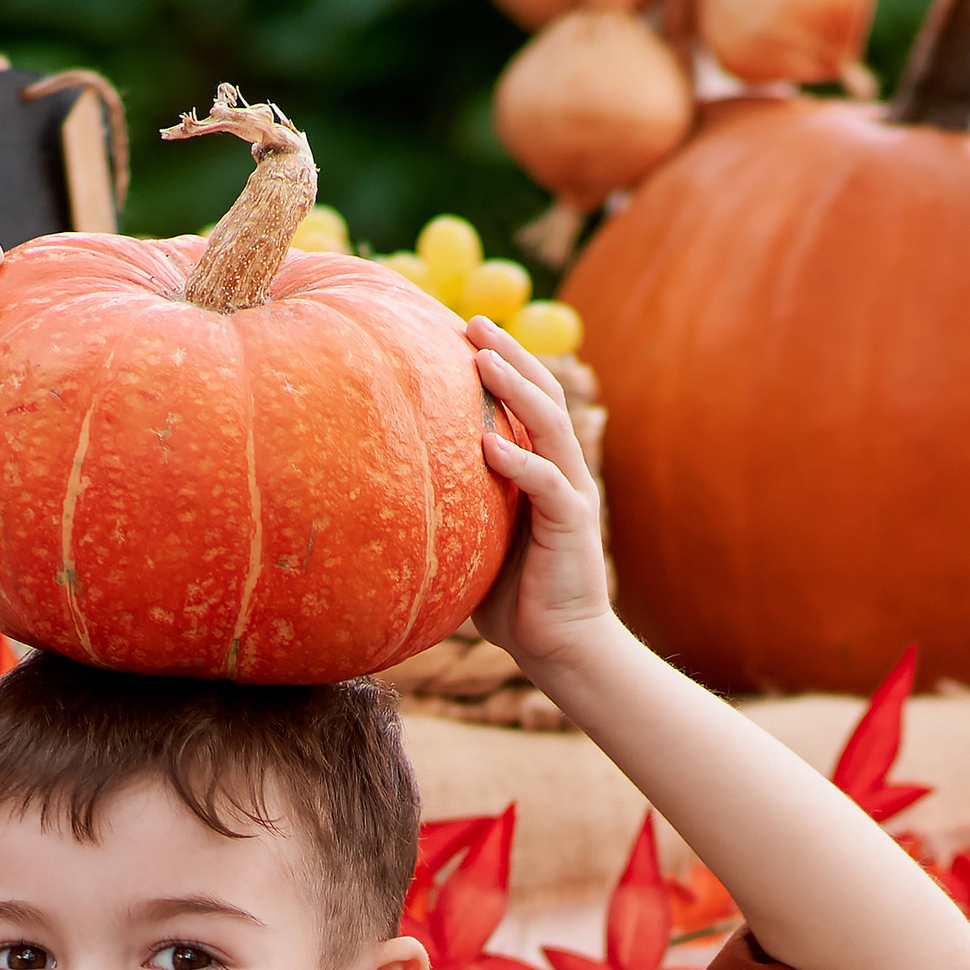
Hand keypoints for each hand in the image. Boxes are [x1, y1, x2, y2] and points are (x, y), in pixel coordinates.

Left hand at [468, 321, 615, 678]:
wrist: (559, 647)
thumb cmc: (514, 601)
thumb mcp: (477, 544)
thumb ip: (458, 511)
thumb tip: (398, 494)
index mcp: (543, 471)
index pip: (528, 404)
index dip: (503, 365)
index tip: (465, 334)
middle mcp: (562, 472)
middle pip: (543, 397)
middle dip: (510, 357)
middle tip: (475, 323)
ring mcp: (571, 496)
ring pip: (550, 427)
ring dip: (518, 390)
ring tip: (486, 362)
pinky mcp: (572, 526)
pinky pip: (547, 485)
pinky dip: (520, 462)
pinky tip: (489, 444)